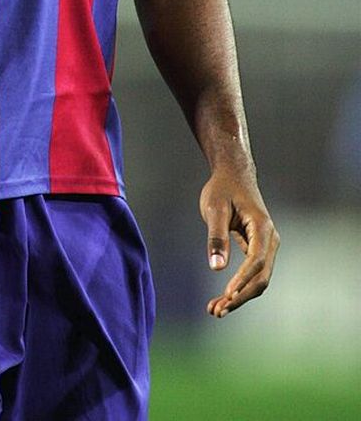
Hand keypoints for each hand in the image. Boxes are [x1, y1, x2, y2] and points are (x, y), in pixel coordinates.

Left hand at [199, 169, 278, 317]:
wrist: (233, 175)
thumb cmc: (223, 188)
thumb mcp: (214, 208)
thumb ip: (216, 236)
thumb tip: (216, 268)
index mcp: (262, 228)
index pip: (256, 261)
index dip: (242, 280)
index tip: (226, 294)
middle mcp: (270, 240)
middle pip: (260, 277)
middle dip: (240, 296)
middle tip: (216, 311)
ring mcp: (267, 247)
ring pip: (258, 280)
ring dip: (239, 297)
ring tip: (215, 310)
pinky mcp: (258, 251)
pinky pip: (252, 274)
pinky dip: (239, 288)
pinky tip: (222, 298)